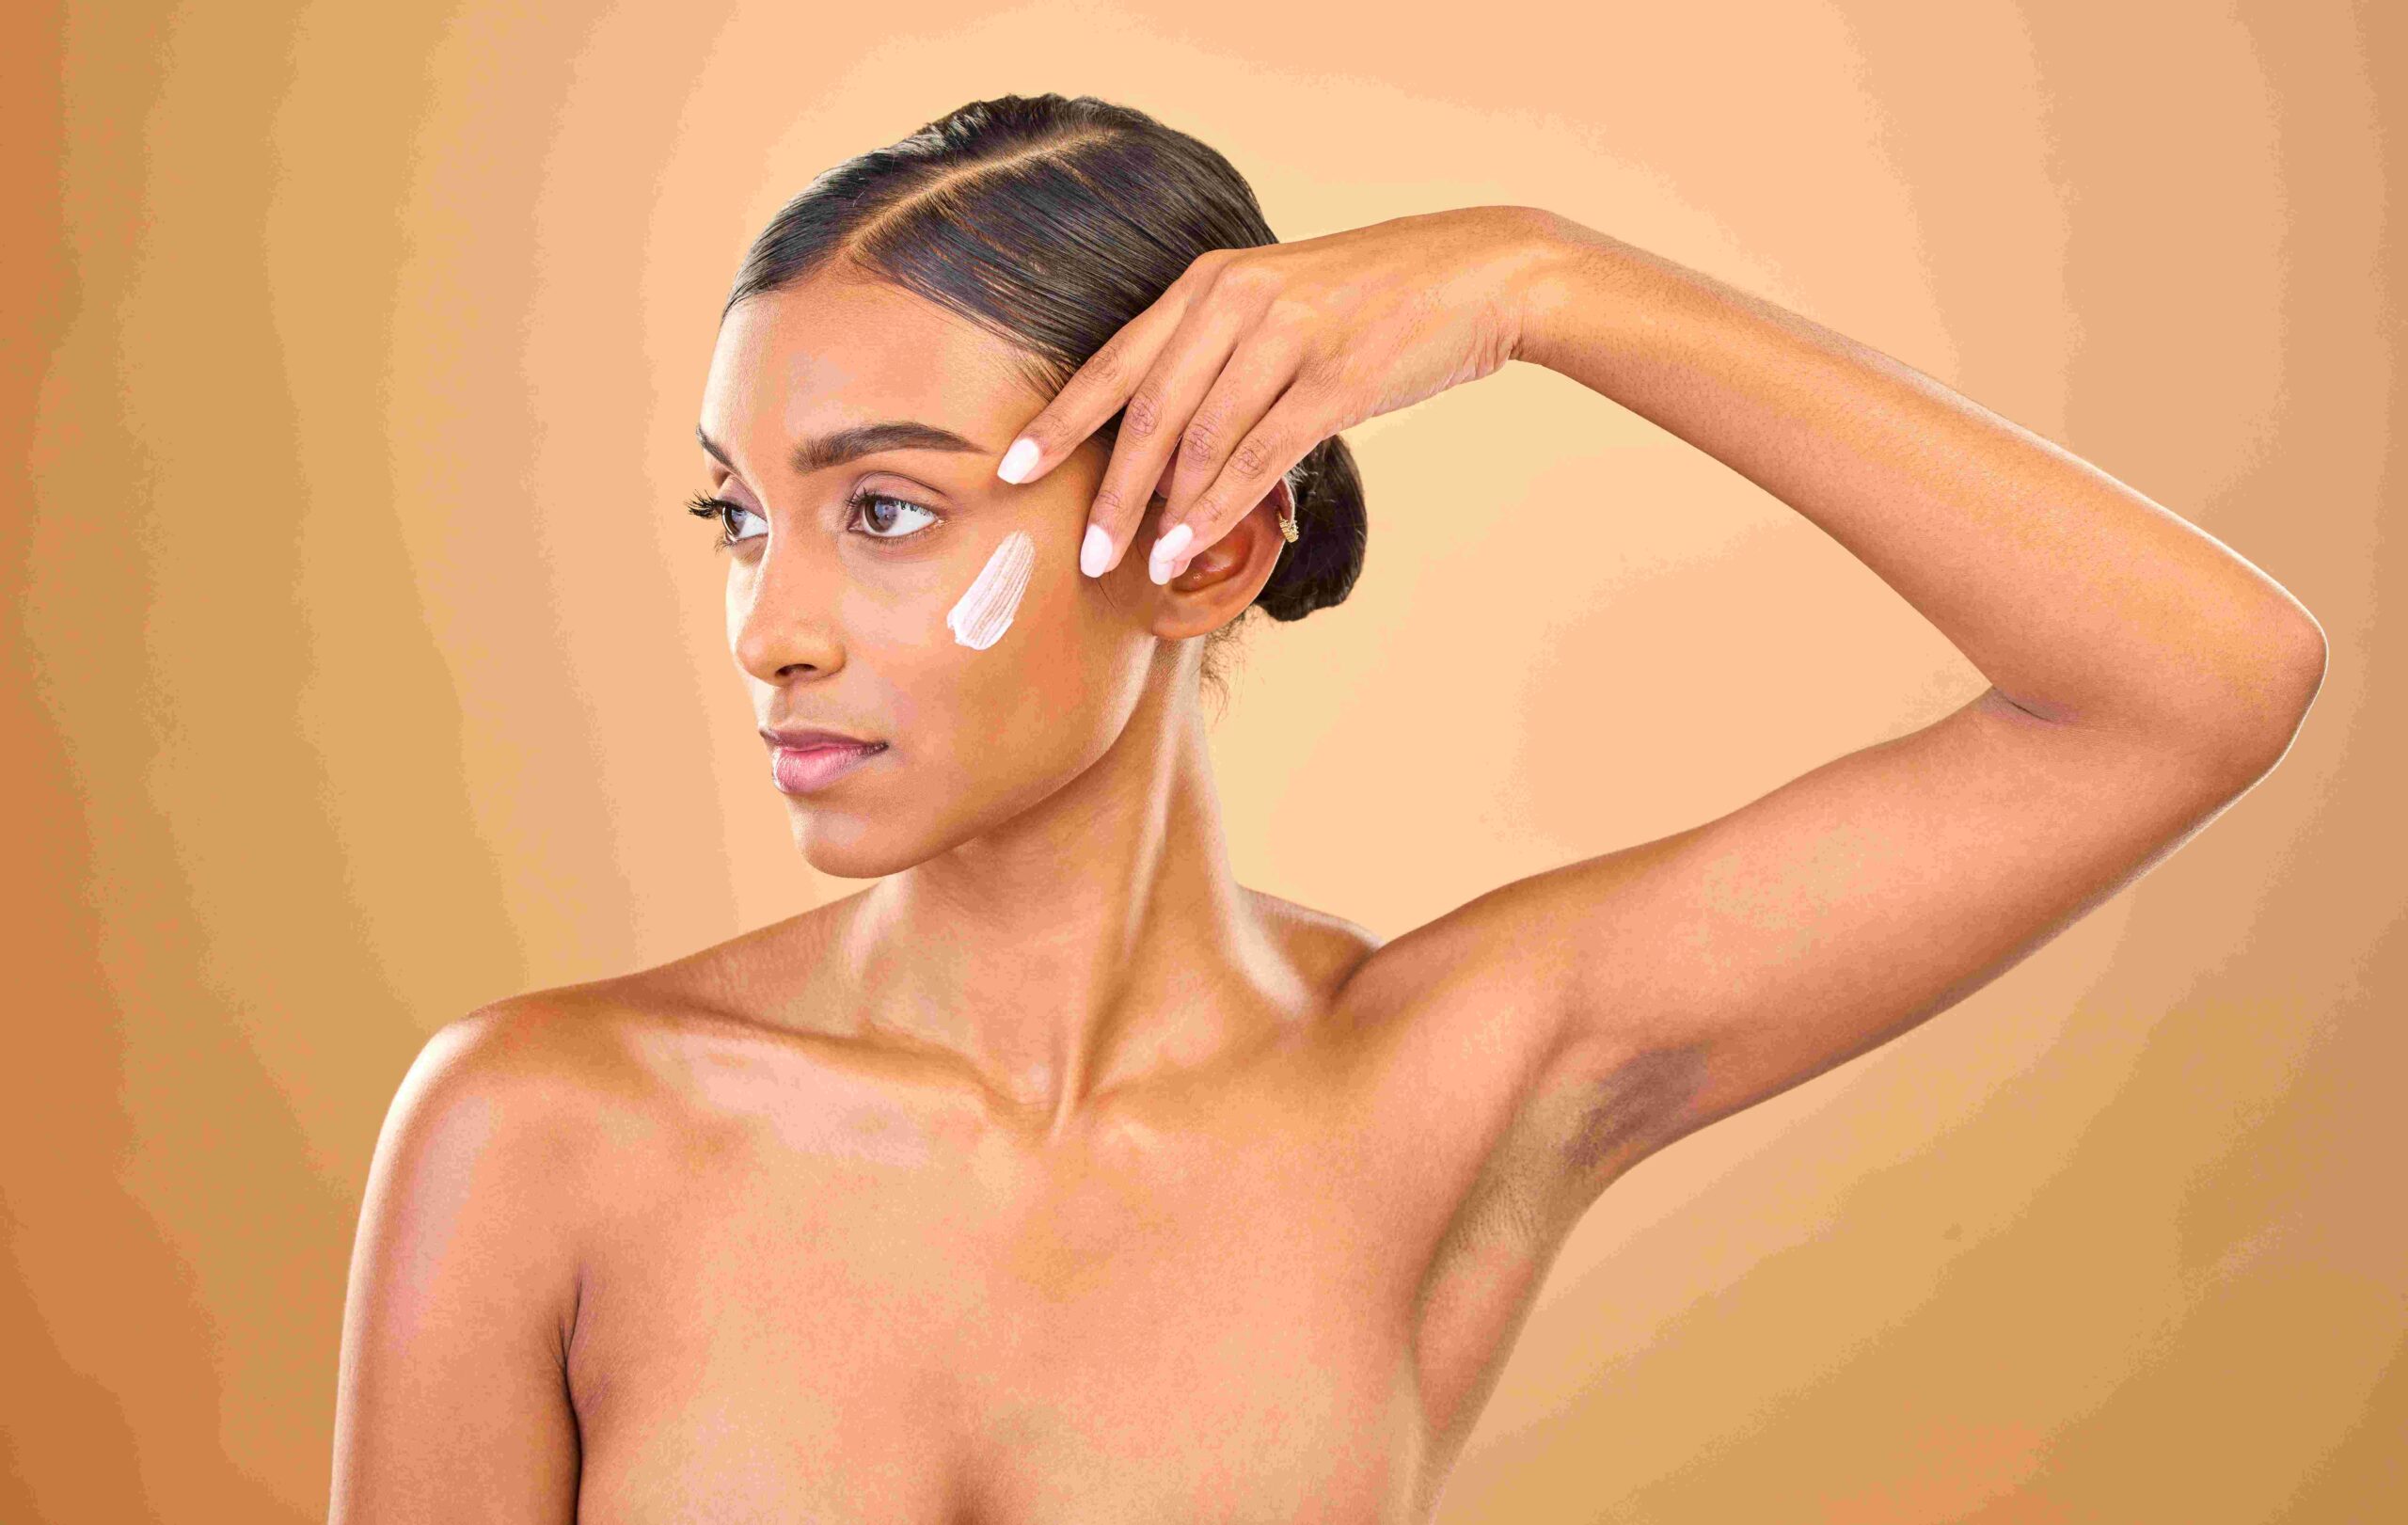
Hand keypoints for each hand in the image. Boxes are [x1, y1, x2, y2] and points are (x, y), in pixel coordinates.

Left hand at [992, 205, 1569, 583]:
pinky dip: (1217, 509)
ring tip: (1140, 565)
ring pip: (1199, 442)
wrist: (1480, 273)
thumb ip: (1223, 353)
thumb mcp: (1283, 303)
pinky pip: (1257, 456)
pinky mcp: (1334, 379)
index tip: (1013, 471)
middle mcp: (1235, 302)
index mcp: (1211, 282)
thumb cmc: (1378, 300)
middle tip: (1082, 554)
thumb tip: (1174, 441)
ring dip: (1163, 514)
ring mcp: (1284, 338)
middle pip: (1146, 412)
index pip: (1115, 361)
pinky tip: (1191, 544)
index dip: (1060, 422)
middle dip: (1107, 491)